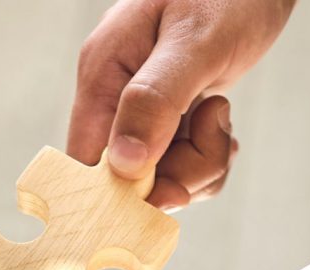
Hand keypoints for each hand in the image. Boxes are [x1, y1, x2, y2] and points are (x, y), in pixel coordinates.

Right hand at [68, 0, 294, 207]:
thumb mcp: (195, 39)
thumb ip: (155, 99)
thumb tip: (124, 164)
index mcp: (103, 73)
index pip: (87, 160)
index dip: (118, 190)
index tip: (161, 189)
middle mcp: (116, 98)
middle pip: (129, 180)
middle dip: (177, 174)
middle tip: (212, 128)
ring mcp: (143, 113)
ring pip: (162, 178)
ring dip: (201, 164)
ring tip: (220, 113)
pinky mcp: (170, 121)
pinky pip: (184, 168)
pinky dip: (209, 158)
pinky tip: (222, 125)